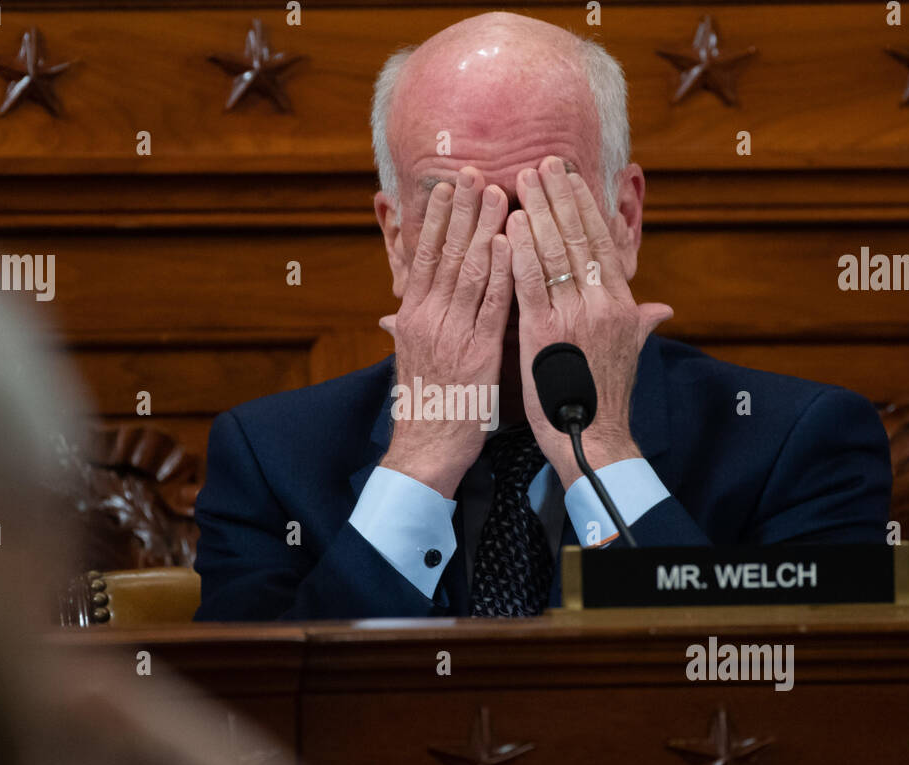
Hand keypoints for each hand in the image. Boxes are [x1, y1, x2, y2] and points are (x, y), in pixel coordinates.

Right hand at [378, 167, 513, 497]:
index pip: (424, 256)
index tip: (448, 186)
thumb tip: (397, 313)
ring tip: (497, 191)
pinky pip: (493, 304)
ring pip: (469, 270)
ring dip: (484, 227)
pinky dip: (502, 271)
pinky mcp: (478, 352)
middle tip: (473, 170)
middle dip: (461, 209)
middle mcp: (428, 318)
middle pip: (445, 252)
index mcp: (412, 317)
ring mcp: (453, 333)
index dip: (437, 218)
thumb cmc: (426, 408)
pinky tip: (511, 242)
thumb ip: (411, 330)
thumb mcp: (412, 361)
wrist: (426, 449)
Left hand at [507, 156, 672, 488]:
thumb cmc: (605, 401)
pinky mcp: (544, 333)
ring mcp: (573, 316)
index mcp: (621, 305)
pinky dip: (518, 253)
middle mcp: (601, 304)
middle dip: (558, 197)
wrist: (592, 440)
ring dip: (535, 213)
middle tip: (541, 163)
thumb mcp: (629, 355)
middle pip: (577, 238)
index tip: (569, 178)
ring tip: (520, 181)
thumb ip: (641, 325)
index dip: (583, 207)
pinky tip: (507, 227)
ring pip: (552, 253)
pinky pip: (529, 284)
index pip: (600, 243)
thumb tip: (662, 310)